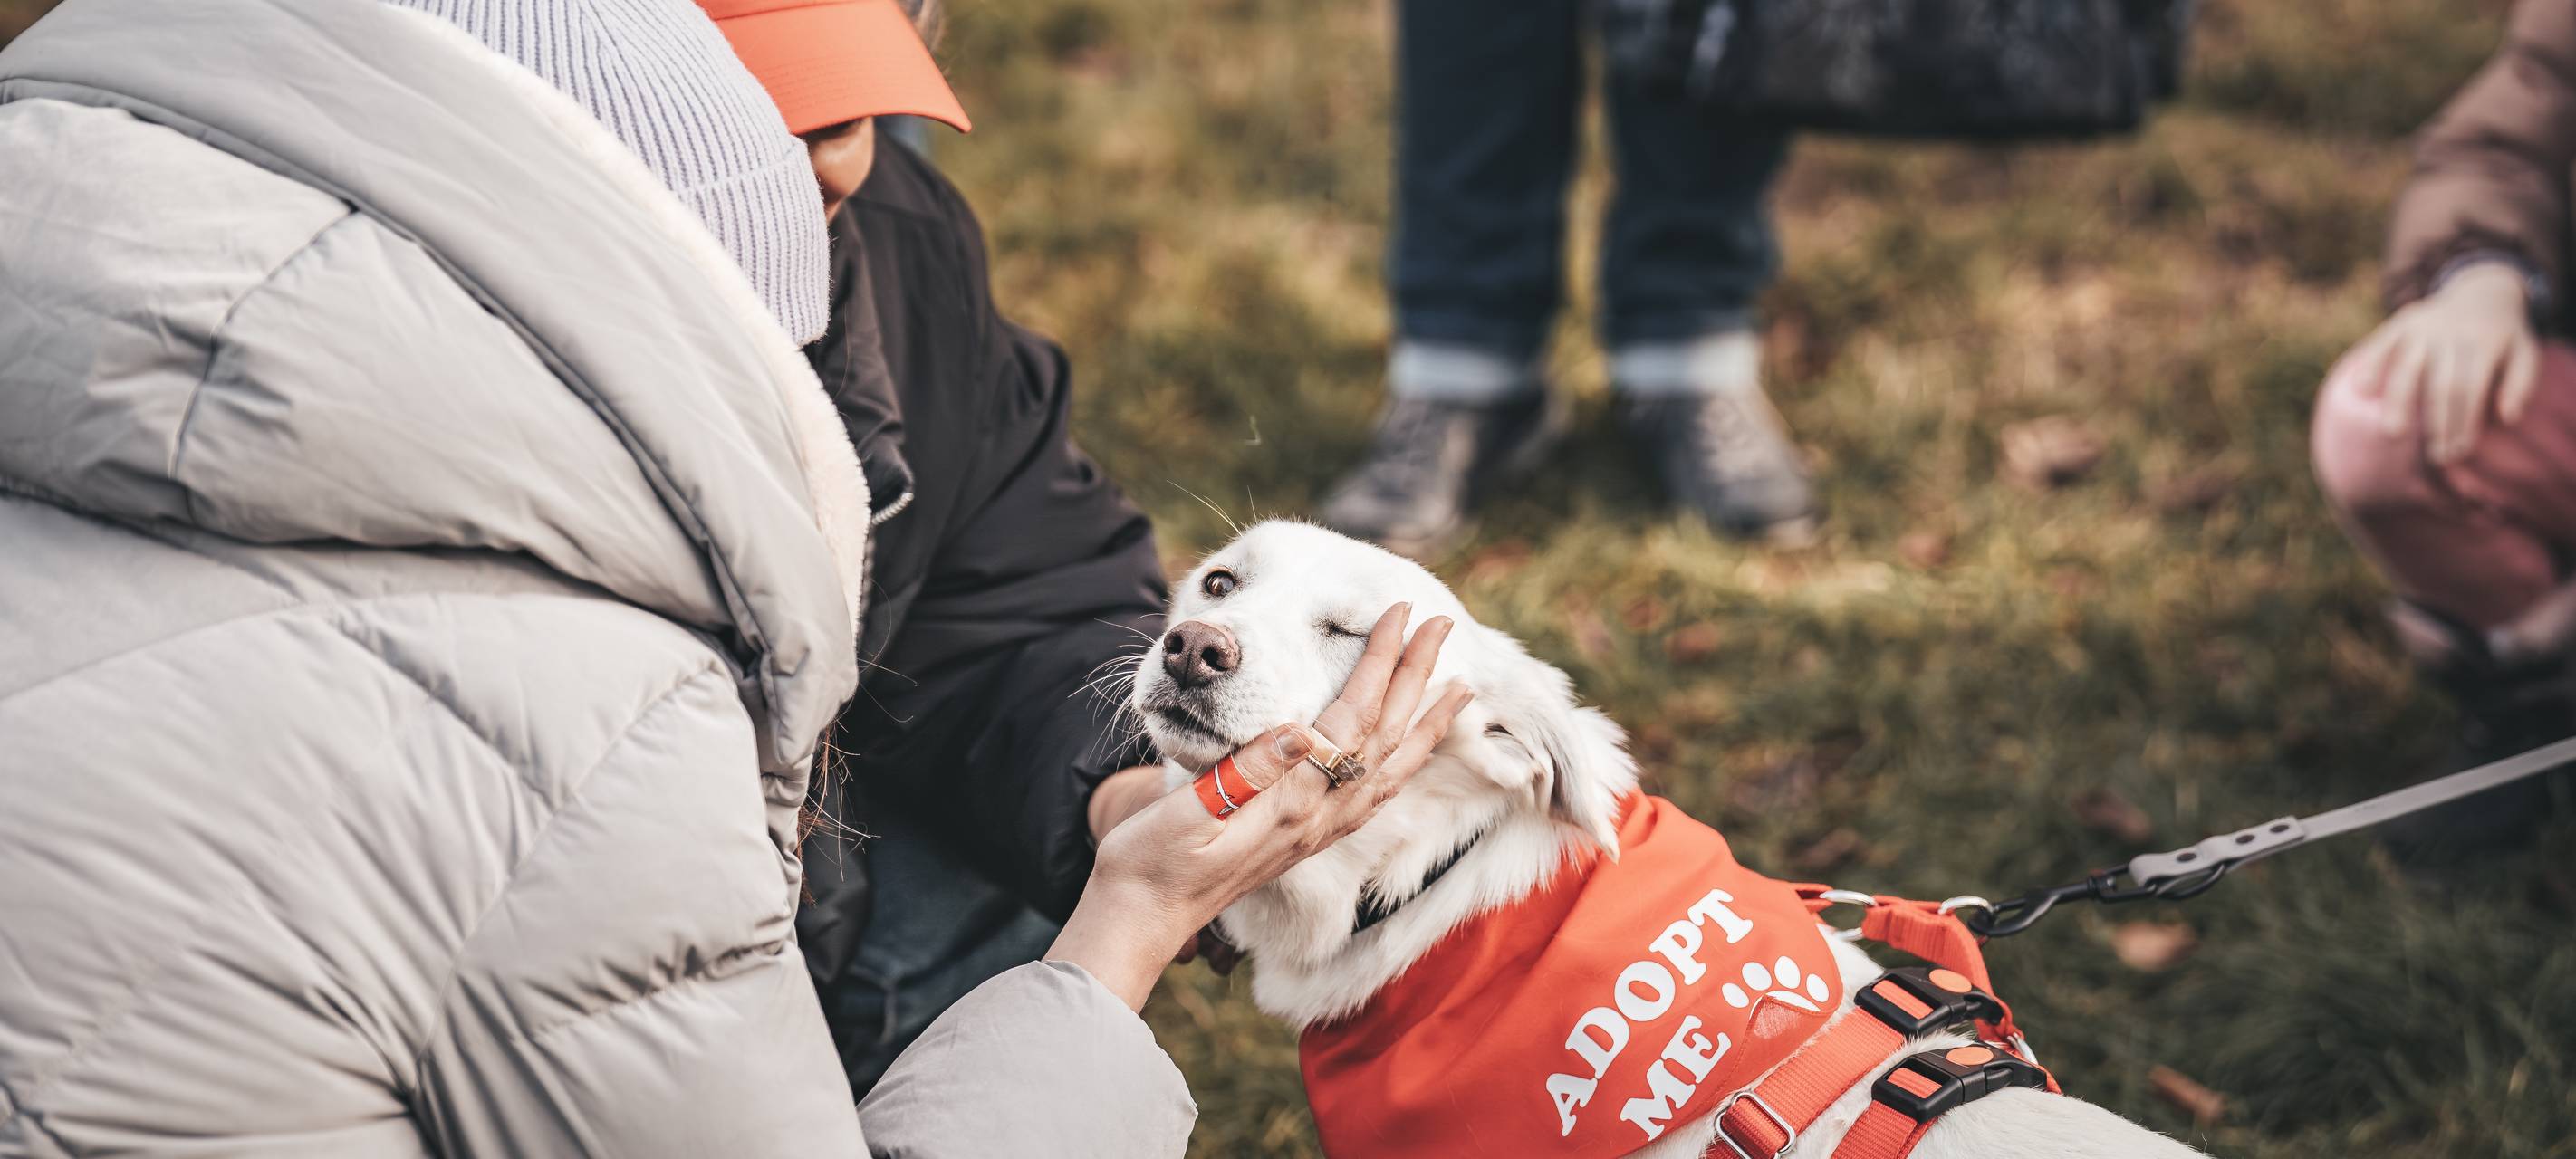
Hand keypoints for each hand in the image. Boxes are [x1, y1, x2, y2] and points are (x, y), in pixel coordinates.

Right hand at [1047, 603, 1473, 1009]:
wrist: (1142, 920)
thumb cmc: (1151, 862)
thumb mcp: (1185, 811)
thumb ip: (1243, 772)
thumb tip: (1298, 730)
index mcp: (1289, 802)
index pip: (1351, 718)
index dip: (1378, 662)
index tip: (1399, 614)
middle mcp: (1315, 819)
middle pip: (1384, 736)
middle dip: (1417, 676)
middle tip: (1442, 624)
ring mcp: (1315, 832)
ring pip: (1389, 769)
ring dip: (1425, 724)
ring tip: (1459, 689)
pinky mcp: (1305, 841)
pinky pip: (1372, 798)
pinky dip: (1401, 767)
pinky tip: (1410, 755)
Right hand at [2326, 261, 2537, 462]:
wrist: (2483, 290)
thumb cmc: (2503, 336)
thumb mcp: (2526, 353)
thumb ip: (2521, 384)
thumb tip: (2507, 418)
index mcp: (2485, 342)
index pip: (2471, 390)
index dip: (2464, 423)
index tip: (2459, 452)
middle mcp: (2452, 333)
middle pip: (2441, 385)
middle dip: (2437, 424)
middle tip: (2435, 456)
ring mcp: (2424, 326)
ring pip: (2409, 367)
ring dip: (2400, 402)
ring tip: (2393, 433)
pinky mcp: (2403, 321)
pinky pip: (2382, 343)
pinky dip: (2370, 365)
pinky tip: (2362, 390)